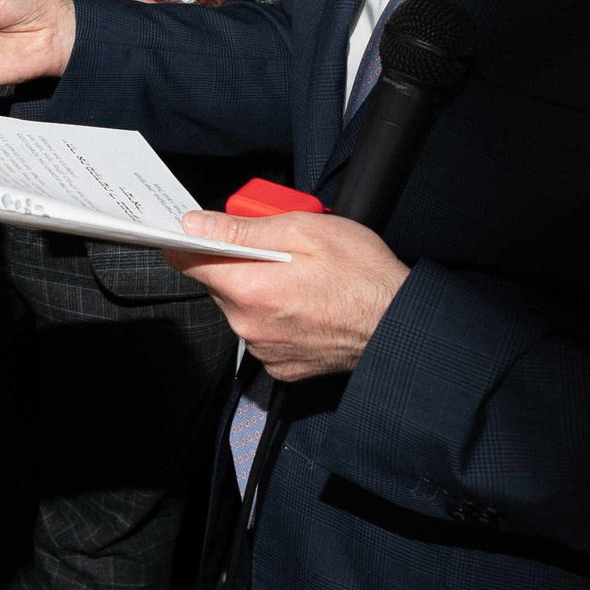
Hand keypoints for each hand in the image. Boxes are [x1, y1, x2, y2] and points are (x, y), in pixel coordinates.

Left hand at [162, 210, 407, 381]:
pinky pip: (261, 332)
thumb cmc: (363, 276)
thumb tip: (197, 223)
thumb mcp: (304, 231)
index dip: (189, 241)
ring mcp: (264, 350)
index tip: (196, 230)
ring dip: (257, 289)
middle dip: (238, 261)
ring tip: (298, 278)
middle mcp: (249, 326)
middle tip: (277, 249)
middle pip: (217, 282)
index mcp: (249, 289)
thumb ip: (242, 228)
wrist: (401, 326)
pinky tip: (304, 305)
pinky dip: (274, 316)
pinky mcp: (281, 366)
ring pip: (240, 307)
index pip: (187, 261)